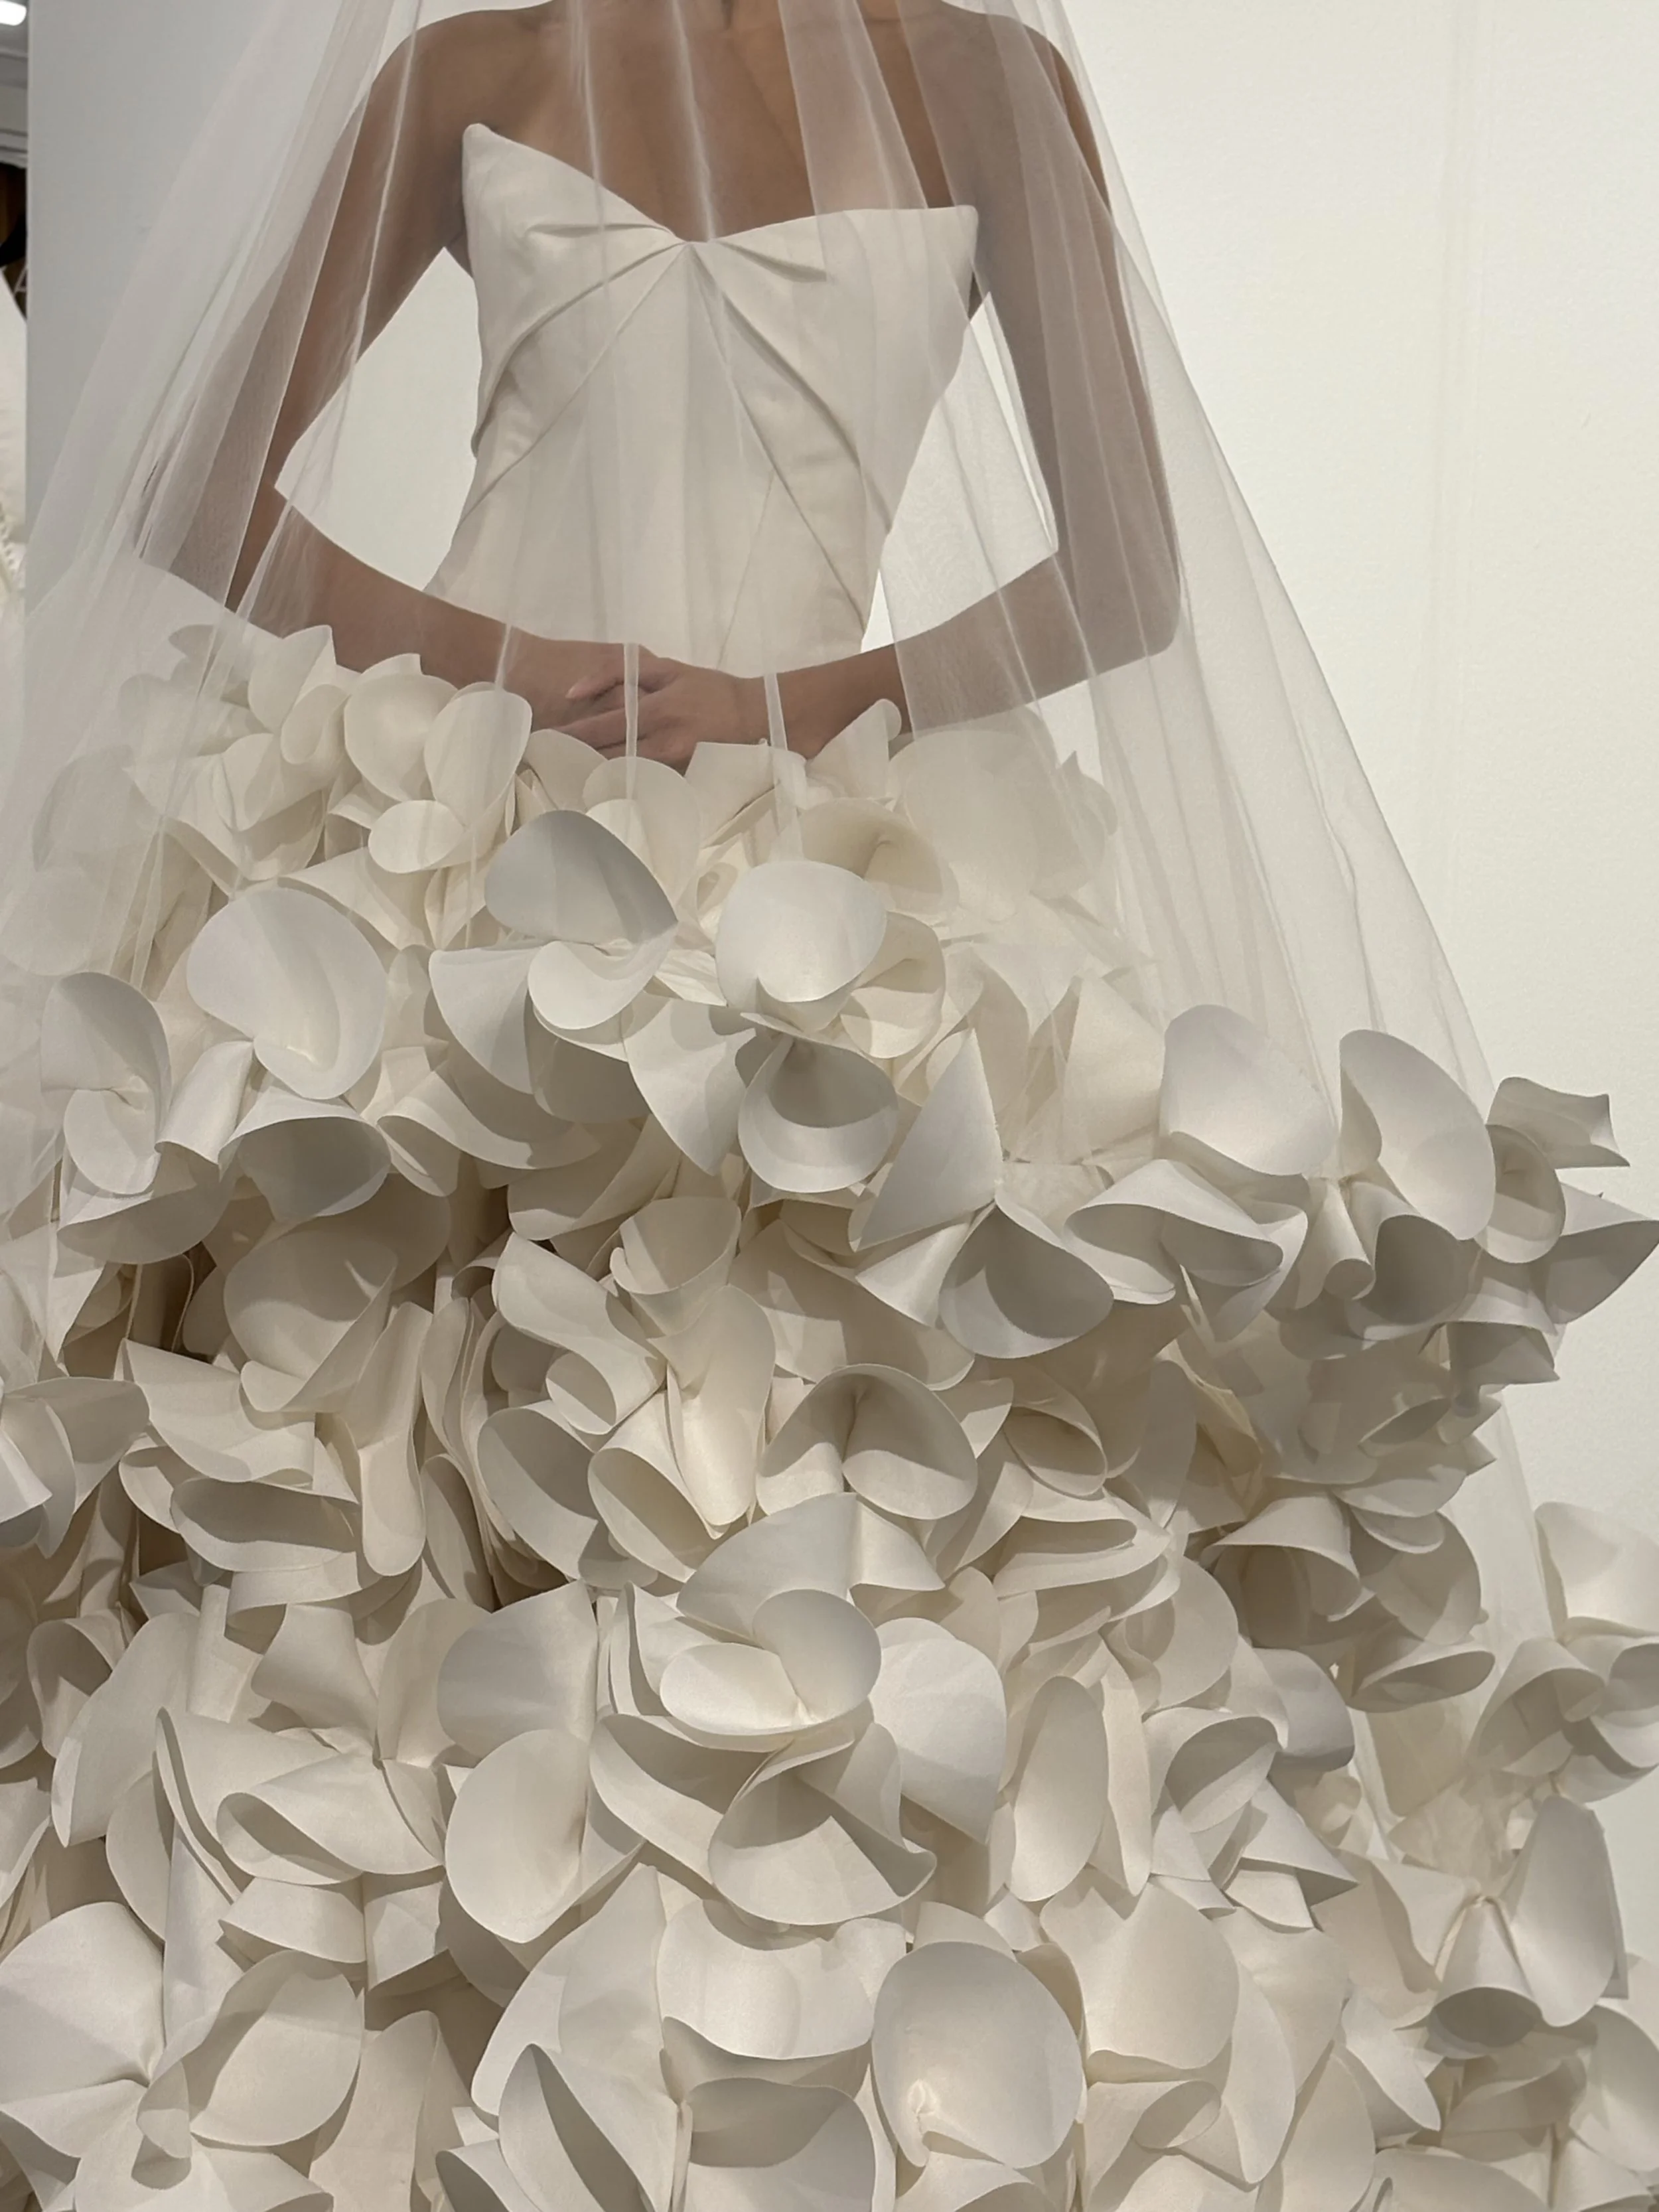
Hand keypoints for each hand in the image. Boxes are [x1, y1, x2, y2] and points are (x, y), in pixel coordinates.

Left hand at [556, 647, 769, 768]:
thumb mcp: (665, 667)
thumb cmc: (706, 688)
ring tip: (564, 779)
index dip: (571, 736)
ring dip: (591, 777)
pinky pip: (641, 786)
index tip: (545, 739)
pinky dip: (618, 787)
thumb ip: (617, 672)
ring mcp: (671, 766)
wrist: (752, 715)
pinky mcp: (680, 781)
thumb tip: (573, 691)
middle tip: (544, 764)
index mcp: (654, 710)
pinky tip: (598, 791)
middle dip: (574, 760)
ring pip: (620, 776)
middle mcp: (661, 742)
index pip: (601, 727)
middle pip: (606, 756)